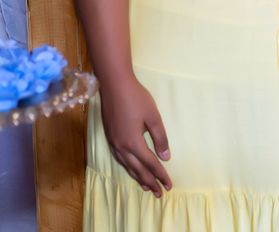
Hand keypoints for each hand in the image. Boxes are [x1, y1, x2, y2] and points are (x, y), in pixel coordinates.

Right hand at [99, 76, 171, 196]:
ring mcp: (113, 143)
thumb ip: (161, 138)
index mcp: (133, 142)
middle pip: (138, 169)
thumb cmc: (137, 98)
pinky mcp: (109, 137)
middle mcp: (121, 146)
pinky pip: (119, 159)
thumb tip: (166, 157)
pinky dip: (128, 168)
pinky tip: (131, 169)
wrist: (114, 85)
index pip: (150, 164)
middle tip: (159, 194)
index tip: (169, 185)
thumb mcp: (154, 116)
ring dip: (138, 178)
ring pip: (127, 166)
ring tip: (147, 187)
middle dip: (150, 182)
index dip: (160, 175)